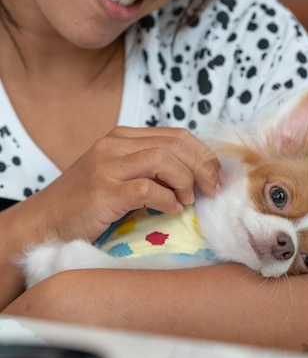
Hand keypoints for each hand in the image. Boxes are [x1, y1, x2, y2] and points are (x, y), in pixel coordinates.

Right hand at [19, 126, 221, 244]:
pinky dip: (166, 199)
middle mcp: (114, 145)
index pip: (176, 135)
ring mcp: (107, 166)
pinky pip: (147, 188)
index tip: (216, 176)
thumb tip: (195, 175)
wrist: (41, 222)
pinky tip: (170, 210)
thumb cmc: (83, 203)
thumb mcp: (117, 174)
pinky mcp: (102, 192)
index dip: (203, 154)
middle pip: (175, 144)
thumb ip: (148, 167)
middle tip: (212, 190)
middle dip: (203, 166)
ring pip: (163, 159)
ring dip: (185, 181)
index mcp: (122, 137)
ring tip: (187, 200)